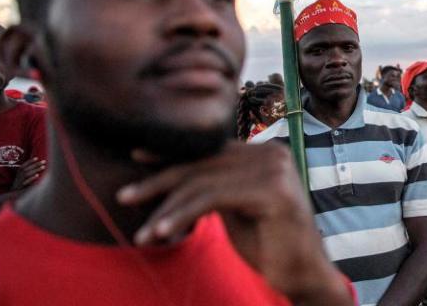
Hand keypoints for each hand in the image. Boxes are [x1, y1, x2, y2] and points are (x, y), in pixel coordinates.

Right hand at [11, 157, 45, 190]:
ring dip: (36, 170)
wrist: (14, 191)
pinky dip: (32, 178)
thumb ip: (28, 169)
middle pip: (28, 168)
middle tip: (44, 161)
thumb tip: (37, 163)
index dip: (30, 161)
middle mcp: (19, 175)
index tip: (37, 158)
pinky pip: (27, 181)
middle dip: (36, 164)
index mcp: (19, 171)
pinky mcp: (22, 186)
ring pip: (28, 174)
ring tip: (43, 167)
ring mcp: (20, 180)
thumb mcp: (22, 174)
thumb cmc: (21, 181)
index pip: (24, 165)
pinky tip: (38, 175)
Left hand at [117, 141, 349, 304]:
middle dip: (159, 182)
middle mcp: (272, 153)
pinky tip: (161, 233)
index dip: (171, 155)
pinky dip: (182, 215)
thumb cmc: (268, 246)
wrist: (303, 276)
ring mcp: (275, 170)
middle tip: (123, 197)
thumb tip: (172, 175)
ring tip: (142, 235)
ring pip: (202, 182)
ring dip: (165, 209)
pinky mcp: (272, 191)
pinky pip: (212, 199)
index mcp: (264, 153)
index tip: (136, 159)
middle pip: (202, 163)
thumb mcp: (235, 208)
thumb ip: (215, 186)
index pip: (209, 149)